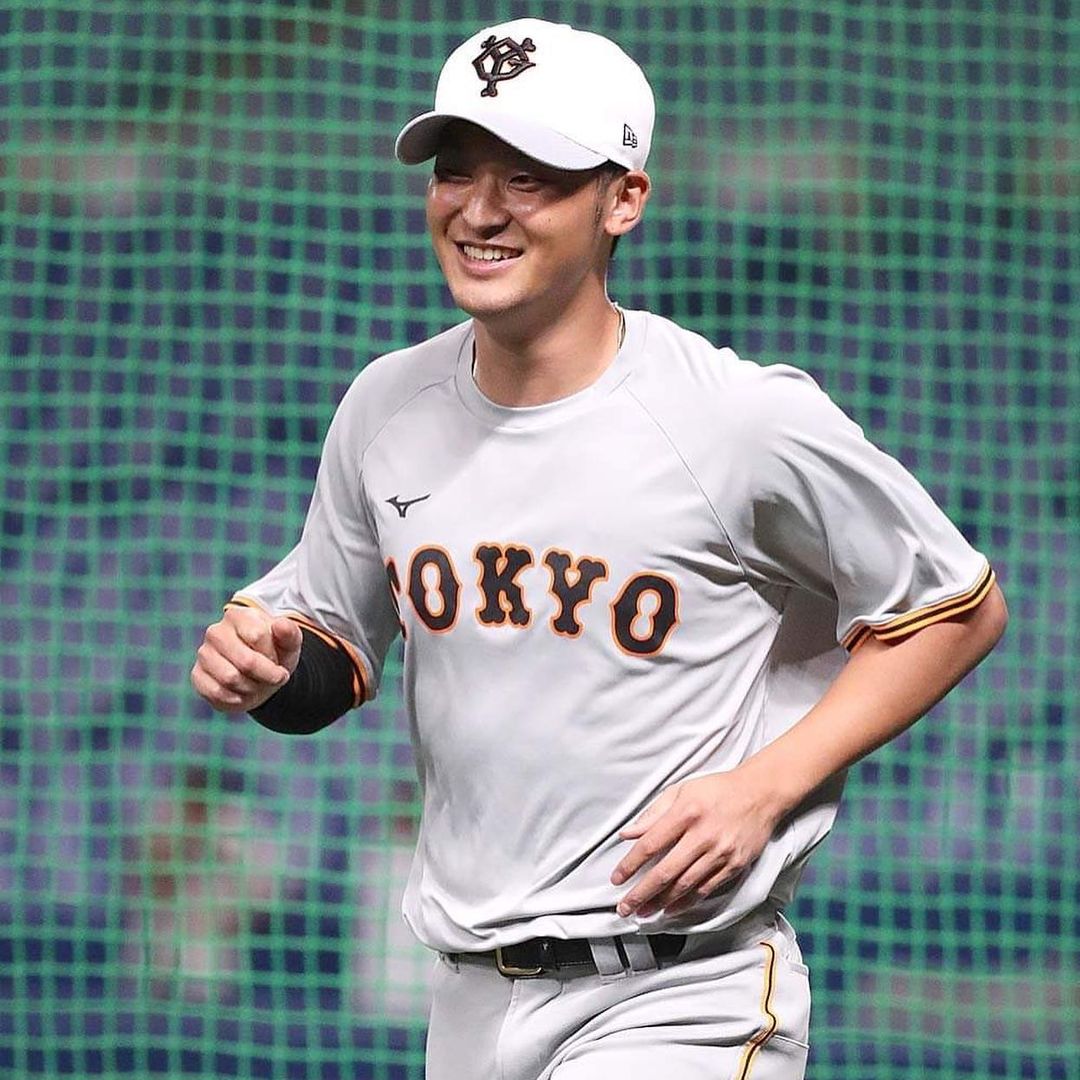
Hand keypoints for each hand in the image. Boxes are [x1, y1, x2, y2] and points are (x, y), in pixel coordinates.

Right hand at [191, 606, 301, 712]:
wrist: (261, 675)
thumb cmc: (275, 654)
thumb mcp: (289, 644)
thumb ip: (289, 633)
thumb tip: (279, 625)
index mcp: (239, 616)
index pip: (258, 636)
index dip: (273, 655)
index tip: (278, 662)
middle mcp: (216, 632)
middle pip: (245, 661)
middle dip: (266, 676)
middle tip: (274, 678)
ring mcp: (204, 653)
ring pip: (231, 679)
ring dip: (252, 688)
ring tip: (257, 684)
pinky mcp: (197, 675)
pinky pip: (216, 692)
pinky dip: (235, 698)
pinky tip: (242, 693)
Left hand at [610, 768, 783, 918]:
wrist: (760, 793)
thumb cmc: (718, 790)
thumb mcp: (681, 790)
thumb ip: (653, 814)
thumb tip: (628, 833)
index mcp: (686, 812)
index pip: (650, 843)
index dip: (631, 864)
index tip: (617, 878)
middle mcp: (703, 835)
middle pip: (666, 871)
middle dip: (642, 892)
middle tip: (625, 907)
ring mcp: (720, 852)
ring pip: (685, 884)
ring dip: (661, 902)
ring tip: (644, 912)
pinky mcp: (734, 865)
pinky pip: (706, 888)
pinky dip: (687, 901)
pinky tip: (672, 908)